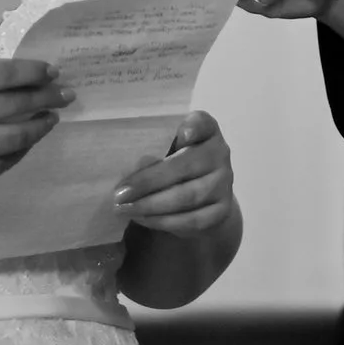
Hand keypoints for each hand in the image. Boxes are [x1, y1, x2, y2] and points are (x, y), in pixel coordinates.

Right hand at [0, 59, 67, 194]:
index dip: (33, 72)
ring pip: (16, 137)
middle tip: (67, 94)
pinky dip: (20, 152)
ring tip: (52, 118)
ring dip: (40, 126)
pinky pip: (3, 164)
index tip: (52, 71)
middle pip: (16, 104)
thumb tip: (12, 78)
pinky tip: (28, 142)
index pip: (5, 75)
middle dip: (47, 97)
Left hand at [115, 111, 237, 238]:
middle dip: (148, 181)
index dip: (194, 127)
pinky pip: (191, 220)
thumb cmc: (175, 163)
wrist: (201, 197)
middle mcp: (220, 154)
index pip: (203, 123)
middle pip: (185, 167)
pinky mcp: (221, 212)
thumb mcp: (166, 148)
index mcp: (206, 131)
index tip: (183, 133)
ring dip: (151, 205)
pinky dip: (163, 221)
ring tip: (124, 208)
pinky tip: (141, 218)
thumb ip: (155, 149)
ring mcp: (224, 185)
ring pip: (187, 197)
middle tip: (119, 193)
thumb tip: (131, 168)